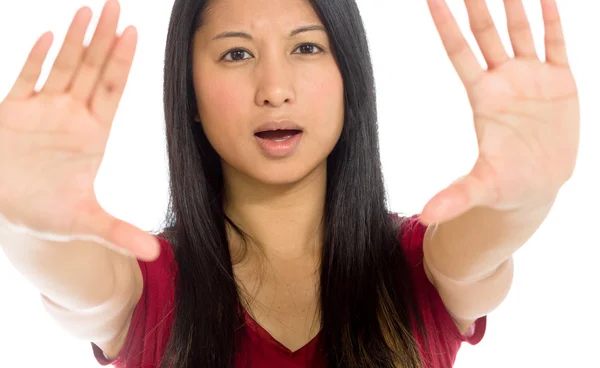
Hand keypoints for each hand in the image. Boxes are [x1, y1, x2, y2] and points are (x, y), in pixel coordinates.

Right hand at [0, 0, 158, 259]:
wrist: (11, 216)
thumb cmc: (50, 216)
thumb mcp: (86, 224)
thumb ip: (118, 232)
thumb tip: (153, 253)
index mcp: (92, 135)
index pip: (112, 90)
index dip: (122, 63)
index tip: (135, 34)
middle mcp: (71, 117)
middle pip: (92, 69)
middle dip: (103, 38)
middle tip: (115, 5)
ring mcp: (42, 112)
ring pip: (61, 67)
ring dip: (74, 40)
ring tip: (88, 11)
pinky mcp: (12, 113)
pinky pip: (25, 79)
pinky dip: (36, 59)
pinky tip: (49, 37)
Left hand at [420, 0, 579, 224]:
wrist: (537, 186)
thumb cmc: (504, 185)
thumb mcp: (481, 188)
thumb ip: (455, 197)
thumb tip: (425, 216)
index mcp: (482, 97)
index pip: (460, 52)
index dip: (446, 25)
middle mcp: (504, 80)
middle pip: (487, 33)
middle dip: (478, 3)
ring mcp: (532, 78)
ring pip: (521, 30)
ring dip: (516, 3)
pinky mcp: (560, 83)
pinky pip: (557, 43)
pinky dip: (553, 20)